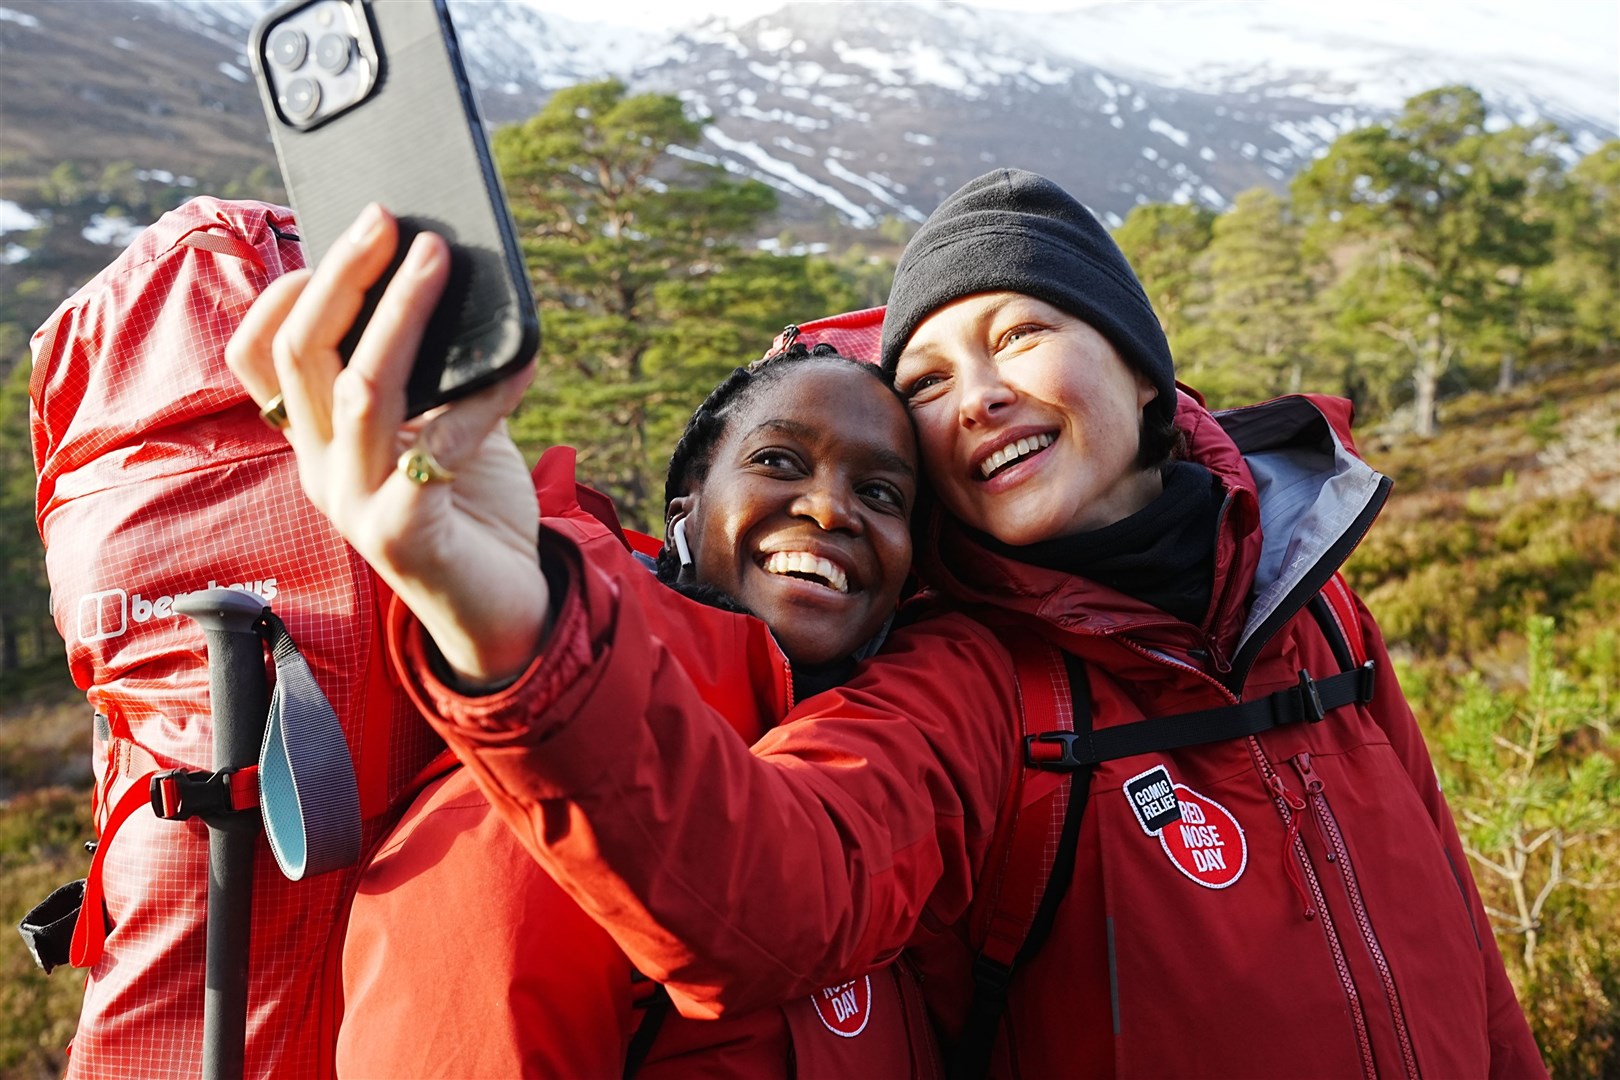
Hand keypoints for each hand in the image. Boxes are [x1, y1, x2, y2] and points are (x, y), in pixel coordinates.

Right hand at [227, 204, 547, 686]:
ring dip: (400, 313)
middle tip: (385, 216)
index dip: (287, 289)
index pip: (258, 355)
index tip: (344, 234)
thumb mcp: (444, 425)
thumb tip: (454, 279)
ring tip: (440, 257)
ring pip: (360, 388)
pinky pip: (440, 445)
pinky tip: (526, 359)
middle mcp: (321, 467)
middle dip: (341, 275)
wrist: (501, 609)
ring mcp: (355, 503)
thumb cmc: (471, 507)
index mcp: (317, 437)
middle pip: (300, 354)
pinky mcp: (404, 535)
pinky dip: (486, 393)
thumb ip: (438, 369)